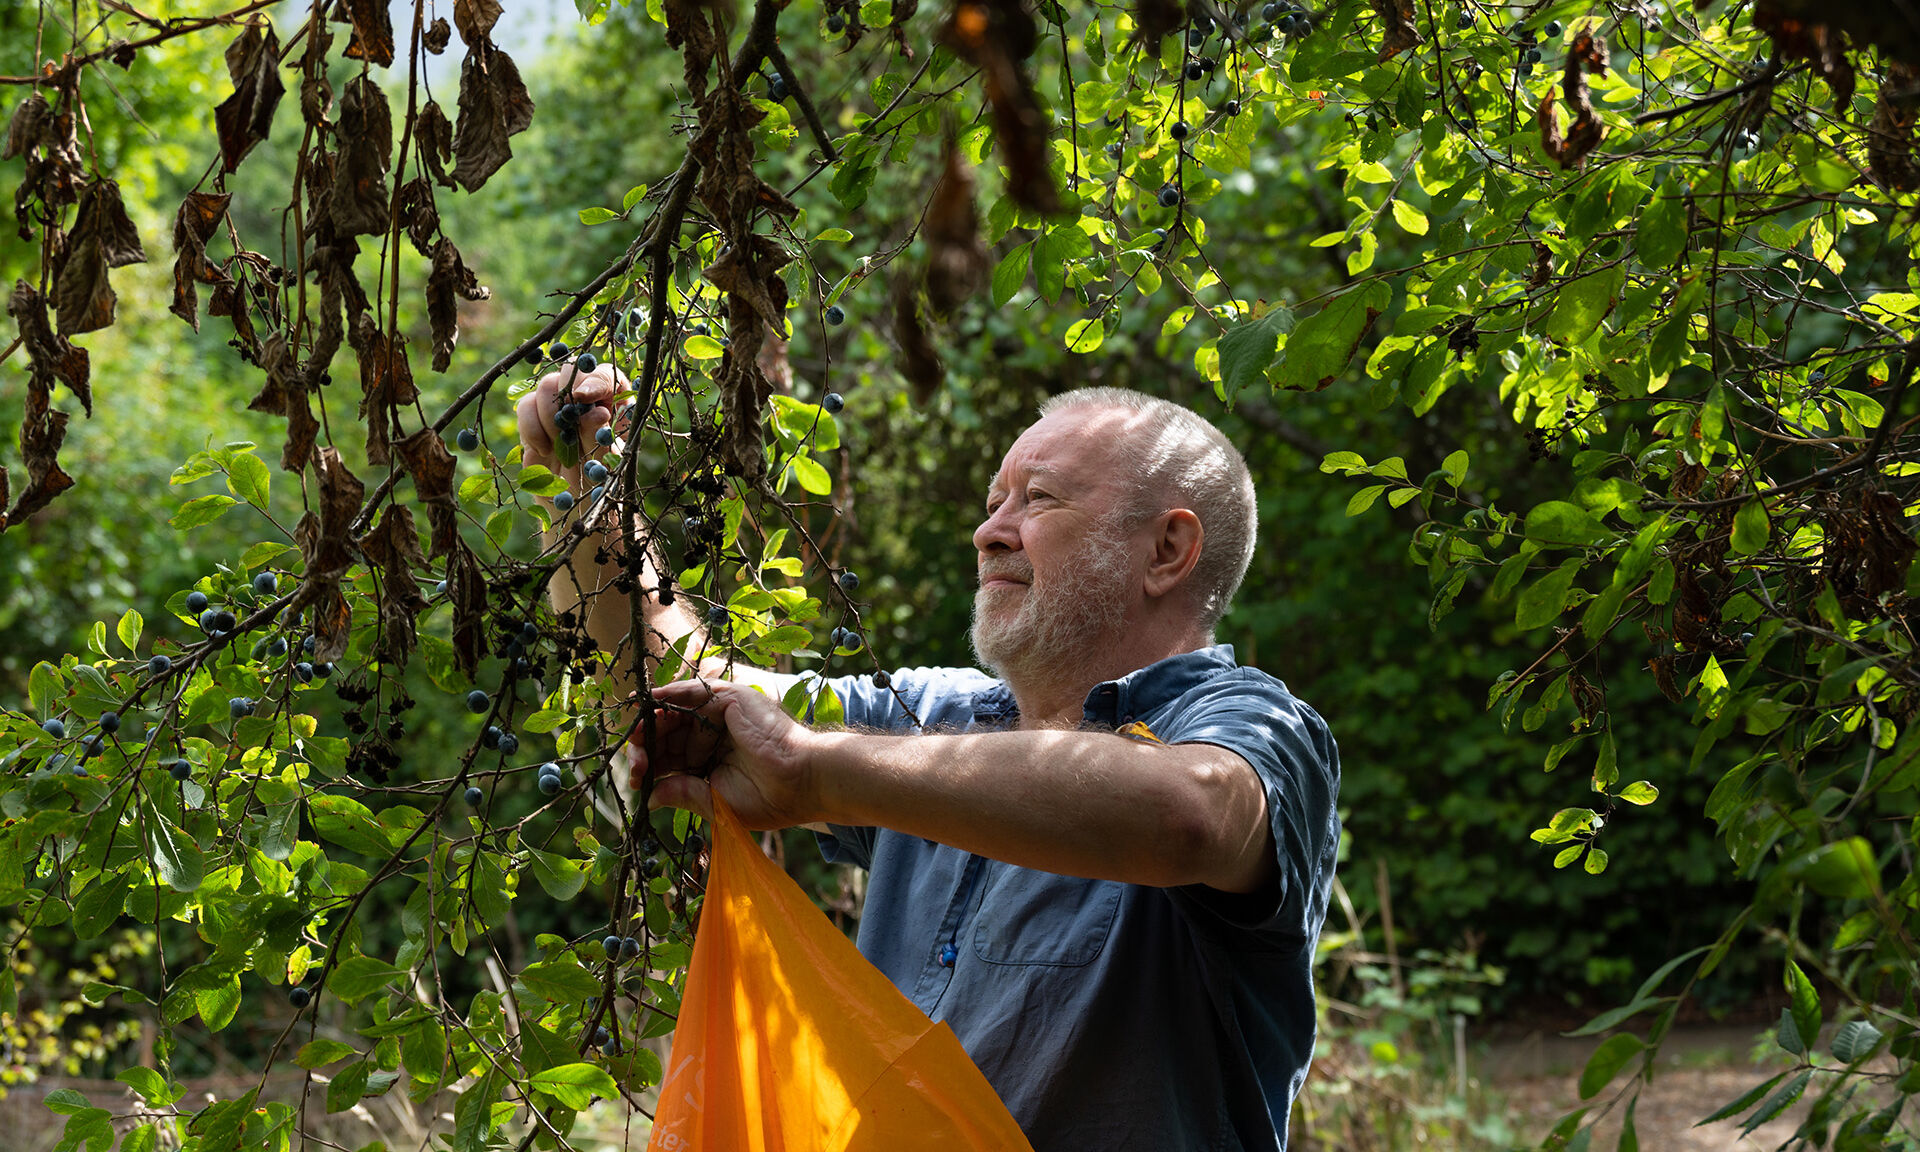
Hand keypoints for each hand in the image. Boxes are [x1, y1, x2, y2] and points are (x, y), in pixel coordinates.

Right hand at [513, 362, 625, 487]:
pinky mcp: (534, 415)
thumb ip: (600, 437)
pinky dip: (531, 427)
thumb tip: (598, 412)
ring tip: (559, 447)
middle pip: (571, 371)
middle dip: (566, 400)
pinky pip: (525, 406)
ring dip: (550, 417)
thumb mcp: (604, 463)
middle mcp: (586, 396)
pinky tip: (544, 450)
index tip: (583, 398)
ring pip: (546, 386)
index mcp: (615, 401)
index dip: (592, 381)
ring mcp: (558, 403)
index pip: (604, 375)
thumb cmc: (598, 482)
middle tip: (567, 429)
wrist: (572, 504)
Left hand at [631, 678, 817, 829]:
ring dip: (651, 724)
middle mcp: (715, 735)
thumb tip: (649, 798)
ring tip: (636, 738)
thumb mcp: (716, 802)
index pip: (672, 758)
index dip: (651, 766)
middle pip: (668, 734)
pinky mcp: (729, 698)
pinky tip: (647, 704)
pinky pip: (691, 692)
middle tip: (635, 765)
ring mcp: (722, 715)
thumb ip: (682, 793)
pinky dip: (667, 695)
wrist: (803, 782)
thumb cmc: (770, 798)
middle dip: (647, 748)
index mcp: (713, 761)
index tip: (637, 782)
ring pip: (675, 714)